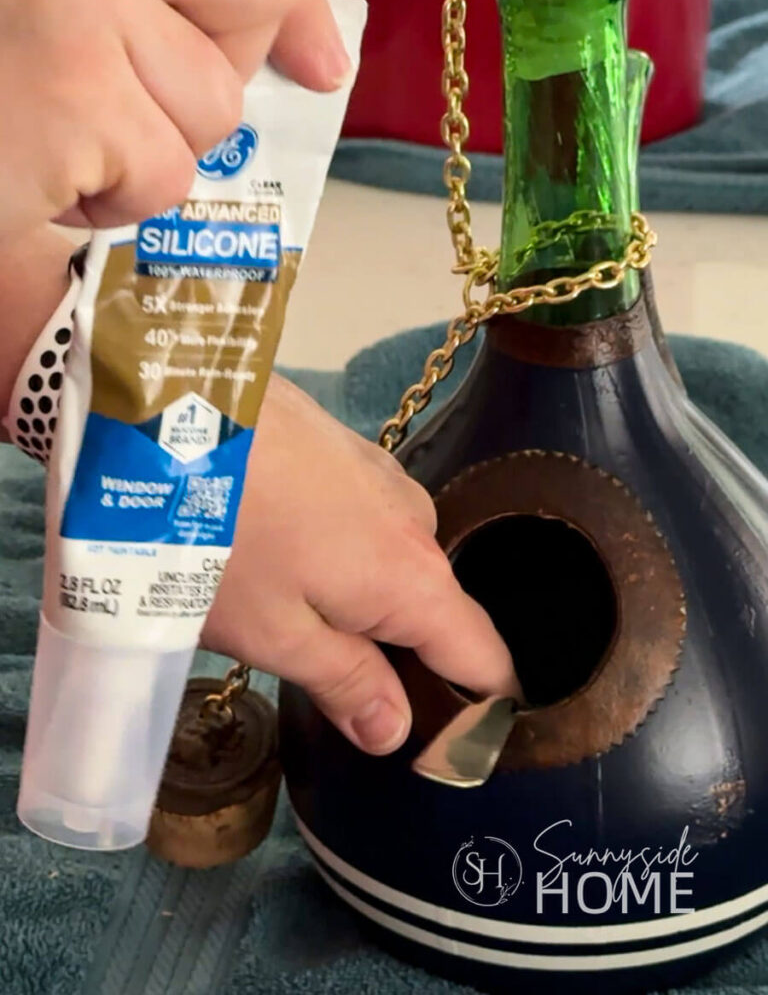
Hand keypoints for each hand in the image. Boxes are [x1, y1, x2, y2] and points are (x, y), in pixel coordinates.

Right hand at [0, 0, 347, 234]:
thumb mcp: (67, 2)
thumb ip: (172, 5)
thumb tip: (323, 57)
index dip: (289, 12)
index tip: (319, 59)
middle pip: (227, 57)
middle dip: (184, 98)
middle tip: (99, 94)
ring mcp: (74, 21)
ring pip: (202, 125)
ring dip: (137, 151)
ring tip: (49, 128)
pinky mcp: (64, 109)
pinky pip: (154, 180)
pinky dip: (103, 197)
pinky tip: (35, 166)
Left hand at [203, 375, 520, 755]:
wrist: (164, 402)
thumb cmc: (216, 535)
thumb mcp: (271, 633)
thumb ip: (345, 682)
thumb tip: (398, 730)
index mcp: (414, 579)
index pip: (486, 658)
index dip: (472, 710)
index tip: (435, 744)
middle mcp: (417, 520)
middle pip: (431, 609)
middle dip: (389, 648)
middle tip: (306, 662)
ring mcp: (383, 473)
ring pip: (389, 559)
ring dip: (352, 589)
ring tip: (271, 591)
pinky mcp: (344, 444)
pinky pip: (360, 515)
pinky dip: (331, 540)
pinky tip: (269, 533)